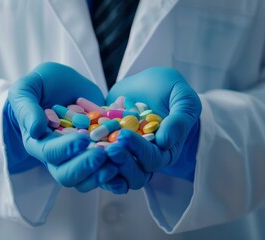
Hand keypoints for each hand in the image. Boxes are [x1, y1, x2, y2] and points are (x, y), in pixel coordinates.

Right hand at [4, 62, 117, 191]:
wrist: (62, 86)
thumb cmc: (41, 87)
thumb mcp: (27, 89)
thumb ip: (26, 107)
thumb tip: (35, 130)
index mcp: (38, 143)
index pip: (50, 154)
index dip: (66, 150)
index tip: (83, 139)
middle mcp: (58, 156)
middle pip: (68, 175)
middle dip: (86, 167)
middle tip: (105, 154)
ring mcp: (78, 156)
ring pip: (88, 179)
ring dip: (103, 173)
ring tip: (118, 159)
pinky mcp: (95, 152)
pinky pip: (105, 170)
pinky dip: (116, 170)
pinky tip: (127, 161)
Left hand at [105, 67, 200, 192]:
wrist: (147, 82)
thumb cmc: (170, 89)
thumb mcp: (182, 98)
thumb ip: (180, 119)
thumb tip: (165, 142)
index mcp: (166, 149)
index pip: (153, 158)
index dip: (139, 150)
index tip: (124, 136)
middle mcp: (146, 156)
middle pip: (135, 173)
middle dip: (121, 162)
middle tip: (108, 148)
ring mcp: (127, 154)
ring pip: (118, 173)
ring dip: (106, 167)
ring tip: (93, 151)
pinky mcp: (111, 147)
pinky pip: (102, 162)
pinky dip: (93, 161)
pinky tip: (82, 151)